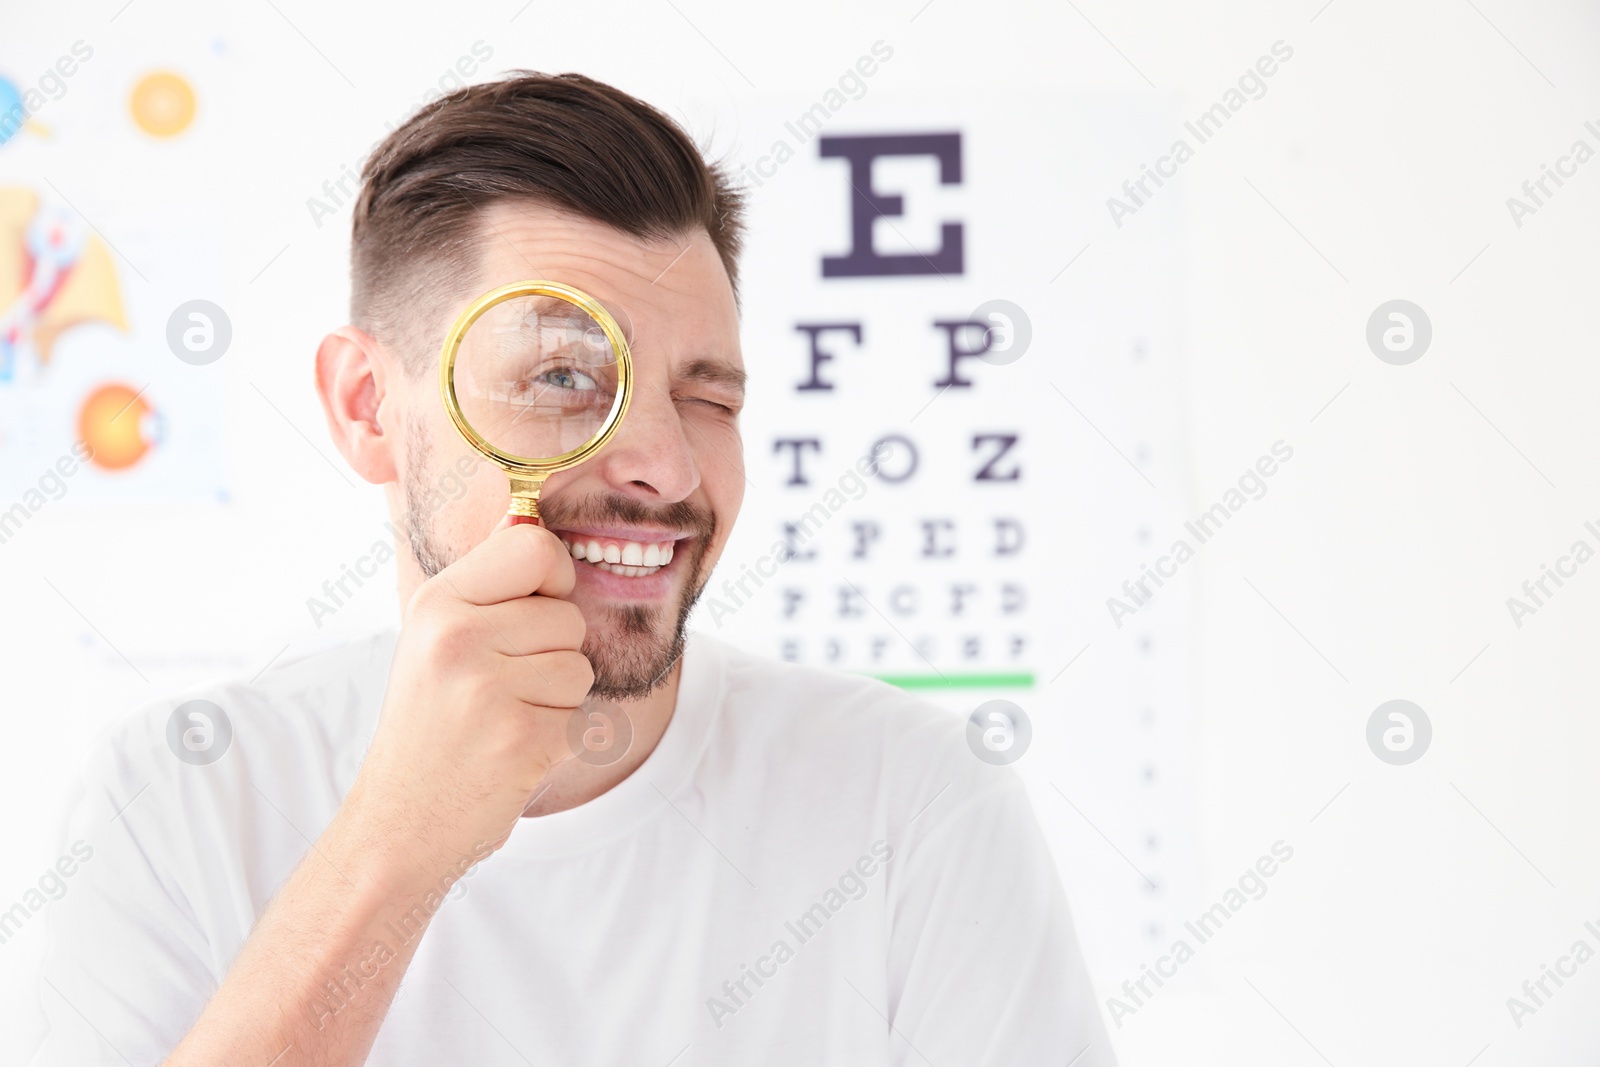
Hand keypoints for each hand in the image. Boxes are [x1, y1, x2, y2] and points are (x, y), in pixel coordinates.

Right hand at [345, 515, 591, 880]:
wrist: (399, 823)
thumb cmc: (429, 726)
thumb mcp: (435, 639)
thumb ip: (486, 586)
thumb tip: (532, 513)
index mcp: (438, 603)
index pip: (534, 546)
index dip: (552, 576)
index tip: (533, 607)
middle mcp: (459, 638)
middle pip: (568, 615)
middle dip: (554, 654)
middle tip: (501, 689)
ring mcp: (490, 690)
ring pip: (580, 668)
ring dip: (557, 700)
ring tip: (503, 721)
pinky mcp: (524, 739)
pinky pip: (583, 717)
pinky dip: (559, 740)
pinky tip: (513, 753)